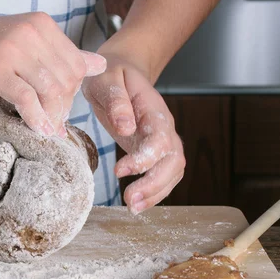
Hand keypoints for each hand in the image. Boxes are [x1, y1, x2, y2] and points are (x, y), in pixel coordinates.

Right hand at [0, 12, 106, 136]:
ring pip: (50, 90)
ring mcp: (13, 50)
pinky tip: (36, 129)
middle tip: (53, 123)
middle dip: (63, 108)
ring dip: (51, 116)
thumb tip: (99, 65)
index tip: (60, 108)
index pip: (76, 65)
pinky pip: (26, 99)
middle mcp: (31, 33)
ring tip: (46, 130)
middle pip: (66, 80)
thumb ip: (61, 55)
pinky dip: (35, 118)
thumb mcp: (25, 44)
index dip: (73, 92)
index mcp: (42, 25)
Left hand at [82, 52, 185, 214]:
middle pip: (174, 161)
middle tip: (130, 201)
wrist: (121, 71)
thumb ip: (116, 100)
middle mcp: (163, 127)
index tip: (119, 170)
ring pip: (172, 172)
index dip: (145, 158)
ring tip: (133, 207)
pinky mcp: (153, 151)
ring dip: (156, 193)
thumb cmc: (110, 73)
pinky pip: (163, 175)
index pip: (160, 139)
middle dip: (155, 184)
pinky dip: (153, 192)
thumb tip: (126, 127)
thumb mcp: (106, 78)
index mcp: (153, 109)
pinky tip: (137, 203)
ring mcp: (161, 140)